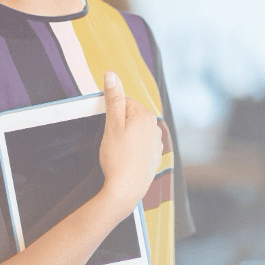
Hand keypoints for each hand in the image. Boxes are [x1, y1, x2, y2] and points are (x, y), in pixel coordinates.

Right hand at [98, 71, 162, 218]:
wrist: (126, 190)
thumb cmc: (117, 158)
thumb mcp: (112, 125)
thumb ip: (113, 98)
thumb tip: (111, 73)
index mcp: (146, 116)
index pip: (124, 102)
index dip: (112, 114)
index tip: (108, 128)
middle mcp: (155, 128)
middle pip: (130, 116)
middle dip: (119, 125)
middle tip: (111, 141)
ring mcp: (156, 144)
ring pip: (135, 132)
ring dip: (126, 137)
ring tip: (118, 152)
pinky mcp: (154, 158)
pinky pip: (140, 146)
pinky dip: (132, 150)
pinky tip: (125, 160)